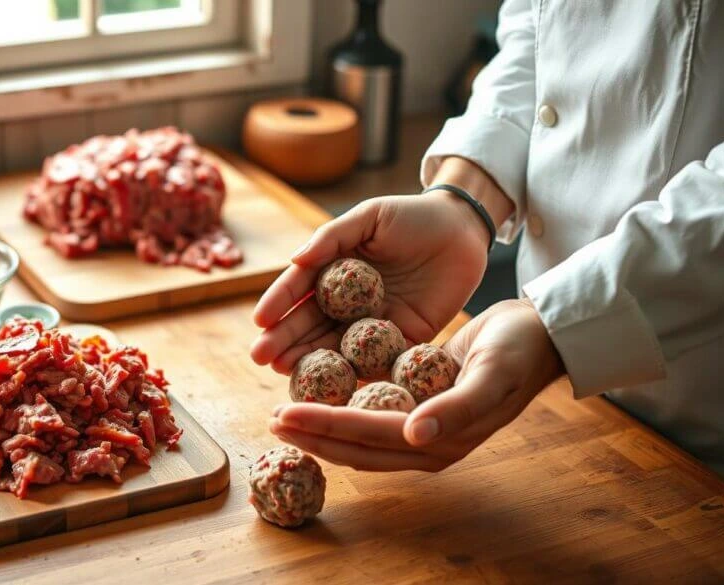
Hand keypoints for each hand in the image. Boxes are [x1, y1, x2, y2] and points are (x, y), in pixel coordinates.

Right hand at [251, 191, 488, 373]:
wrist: (464, 230)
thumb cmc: (413, 216)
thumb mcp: (370, 217)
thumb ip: (333, 237)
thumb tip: (295, 258)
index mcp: (334, 269)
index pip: (300, 288)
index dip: (279, 304)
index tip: (260, 321)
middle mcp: (347, 300)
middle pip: (310, 322)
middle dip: (284, 339)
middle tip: (260, 357)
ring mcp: (372, 321)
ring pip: (334, 345)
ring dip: (308, 359)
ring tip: (283, 371)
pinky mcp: (403, 338)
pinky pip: (375, 358)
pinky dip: (354, 373)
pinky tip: (333, 385)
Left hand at [267, 299, 564, 471]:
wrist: (540, 334)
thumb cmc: (520, 351)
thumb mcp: (492, 375)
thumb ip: (455, 408)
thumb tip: (415, 435)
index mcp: (442, 440)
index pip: (369, 437)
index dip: (324, 427)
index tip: (284, 414)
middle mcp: (427, 441)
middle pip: (356, 446)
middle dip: (312, 434)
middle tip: (270, 418)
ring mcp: (421, 427)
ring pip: (358, 436)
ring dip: (321, 426)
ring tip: (283, 411)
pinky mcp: (417, 406)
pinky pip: (370, 414)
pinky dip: (341, 408)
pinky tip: (316, 391)